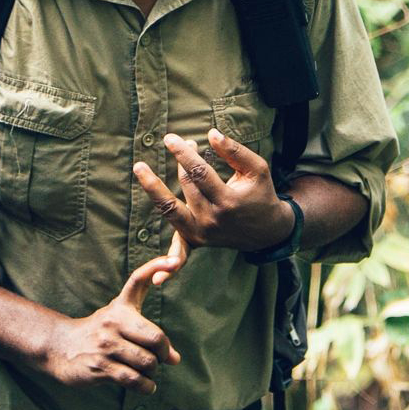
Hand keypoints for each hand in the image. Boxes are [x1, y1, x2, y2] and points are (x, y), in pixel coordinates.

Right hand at [38, 249, 185, 393]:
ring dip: (152, 372)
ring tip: (147, 373)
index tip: (174, 261)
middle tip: (160, 359)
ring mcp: (106, 345)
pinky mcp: (100, 367)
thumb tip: (175, 359)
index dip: (157, 266)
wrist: (60, 347)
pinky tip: (146, 386)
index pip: (138, 280)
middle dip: (163, 353)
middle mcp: (114, 322)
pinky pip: (134, 379)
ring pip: (147, 362)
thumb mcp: (118, 315)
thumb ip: (148, 329)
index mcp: (120, 307)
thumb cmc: (98, 331)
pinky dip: (146, 387)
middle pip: (156, 338)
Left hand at [131, 128, 293, 253]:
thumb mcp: (257, 169)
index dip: (183, 153)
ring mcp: (202, 234)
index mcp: (228, 202)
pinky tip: (156, 276)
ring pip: (171, 207)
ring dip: (153, 187)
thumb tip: (210, 133)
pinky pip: (175, 244)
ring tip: (140, 168)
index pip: (198, 172)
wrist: (268, 231)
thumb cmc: (261, 194)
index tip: (169, 138)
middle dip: (181, 161)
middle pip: (186, 185)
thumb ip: (235, 151)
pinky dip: (166, 259)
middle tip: (178, 142)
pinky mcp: (197, 242)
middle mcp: (212, 221)